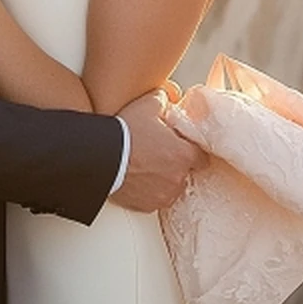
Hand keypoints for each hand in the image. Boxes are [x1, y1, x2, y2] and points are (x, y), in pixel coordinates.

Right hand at [112, 90, 206, 212]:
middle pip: (186, 172)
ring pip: (171, 187)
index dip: (192, 150)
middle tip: (159, 152)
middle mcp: (178, 178)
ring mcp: (163, 195)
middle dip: (176, 163)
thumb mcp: (146, 105)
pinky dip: (149, 190)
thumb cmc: (124, 133)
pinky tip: (137, 176)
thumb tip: (168, 98)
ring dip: (163, 178)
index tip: (182, 146)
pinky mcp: (147, 206)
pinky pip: (155, 198)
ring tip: (146, 165)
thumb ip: (164, 100)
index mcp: (183, 155)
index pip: (202, 157)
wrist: (100, 158)